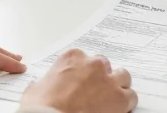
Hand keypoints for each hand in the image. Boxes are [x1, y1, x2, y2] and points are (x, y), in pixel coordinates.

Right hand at [21, 48, 136, 112]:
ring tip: (111, 98)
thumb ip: (43, 83)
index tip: (81, 82)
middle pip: (104, 65)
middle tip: (95, 91)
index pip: (85, 59)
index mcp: (72, 58)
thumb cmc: (42, 108)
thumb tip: (40, 87)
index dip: (84, 73)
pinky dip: (127, 103)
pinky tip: (119, 109)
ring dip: (118, 86)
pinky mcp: (119, 97)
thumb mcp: (35, 90)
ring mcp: (108, 80)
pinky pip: (131, 96)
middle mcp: (93, 65)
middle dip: (101, 77)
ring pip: (122, 77)